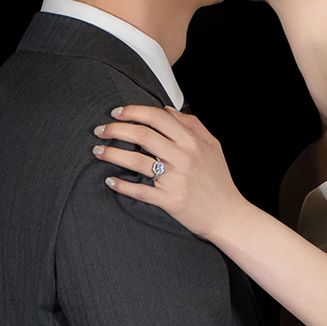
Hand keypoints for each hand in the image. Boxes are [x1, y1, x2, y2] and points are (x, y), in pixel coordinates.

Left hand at [92, 106, 246, 242]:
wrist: (229, 215)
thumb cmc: (219, 180)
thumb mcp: (212, 146)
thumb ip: (193, 125)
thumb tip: (167, 109)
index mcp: (192, 141)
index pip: (158, 117)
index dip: (134, 111)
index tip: (116, 112)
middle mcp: (183, 157)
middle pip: (142, 135)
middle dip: (116, 129)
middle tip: (100, 130)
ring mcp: (176, 179)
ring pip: (137, 160)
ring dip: (112, 154)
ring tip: (97, 151)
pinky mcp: (170, 200)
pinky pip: (140, 191)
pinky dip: (122, 185)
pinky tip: (110, 180)